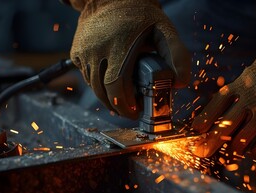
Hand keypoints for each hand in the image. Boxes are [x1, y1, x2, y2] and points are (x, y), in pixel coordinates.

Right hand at [70, 0, 189, 118]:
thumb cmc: (141, 17)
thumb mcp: (165, 30)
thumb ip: (178, 55)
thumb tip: (180, 83)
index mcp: (120, 46)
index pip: (117, 87)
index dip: (125, 105)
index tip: (136, 112)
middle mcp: (97, 50)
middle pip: (103, 92)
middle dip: (118, 107)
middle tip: (131, 111)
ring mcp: (84, 52)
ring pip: (93, 87)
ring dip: (108, 98)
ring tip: (123, 100)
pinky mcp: (76, 53)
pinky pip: (86, 77)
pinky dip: (98, 86)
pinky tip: (111, 84)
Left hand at [191, 14, 255, 159]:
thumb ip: (245, 87)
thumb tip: (232, 102)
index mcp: (242, 85)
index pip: (215, 105)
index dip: (203, 119)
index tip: (195, 129)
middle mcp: (249, 102)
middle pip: (222, 129)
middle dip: (208, 144)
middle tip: (201, 152)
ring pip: (238, 144)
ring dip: (235, 150)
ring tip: (235, 151)